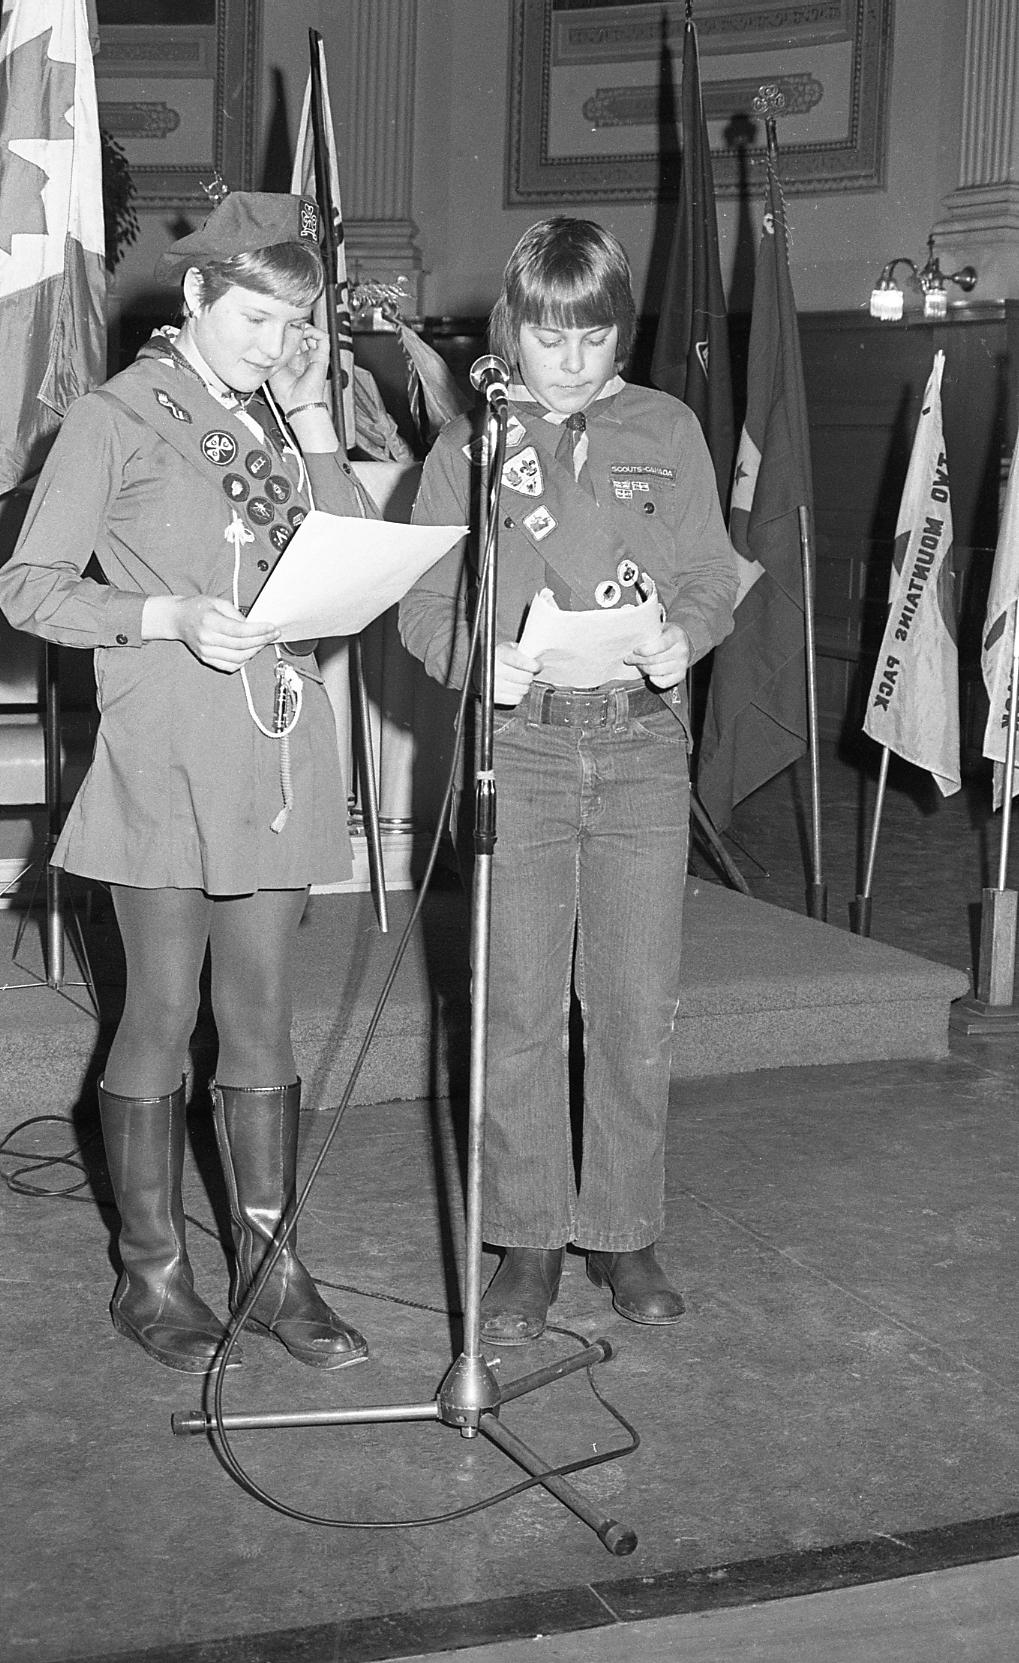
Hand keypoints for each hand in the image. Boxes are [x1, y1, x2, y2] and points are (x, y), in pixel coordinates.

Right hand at [143, 595, 280, 672]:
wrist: (177, 619)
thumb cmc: (197, 608)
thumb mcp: (218, 602)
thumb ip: (236, 614)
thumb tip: (254, 626)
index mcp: (209, 622)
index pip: (240, 631)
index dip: (259, 631)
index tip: (272, 628)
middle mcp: (207, 639)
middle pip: (241, 646)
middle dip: (261, 641)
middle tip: (272, 635)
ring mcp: (206, 652)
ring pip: (238, 658)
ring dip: (255, 651)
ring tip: (263, 642)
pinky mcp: (206, 659)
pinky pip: (230, 666)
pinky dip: (244, 661)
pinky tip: (249, 652)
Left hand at [268, 322, 330, 412]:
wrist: (298, 403)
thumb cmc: (286, 392)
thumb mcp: (274, 367)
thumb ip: (276, 353)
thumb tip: (274, 339)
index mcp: (294, 361)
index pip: (293, 340)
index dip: (287, 332)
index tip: (280, 330)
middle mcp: (305, 358)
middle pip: (303, 335)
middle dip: (296, 328)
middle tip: (288, 327)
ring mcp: (314, 357)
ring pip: (313, 334)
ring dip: (305, 328)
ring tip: (296, 330)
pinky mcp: (322, 357)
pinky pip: (323, 338)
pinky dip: (315, 331)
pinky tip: (305, 334)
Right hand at [493, 641, 539, 706]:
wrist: (476, 670)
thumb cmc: (493, 658)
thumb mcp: (506, 647)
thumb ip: (520, 650)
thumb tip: (535, 657)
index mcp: (498, 655)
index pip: (521, 662)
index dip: (534, 665)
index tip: (538, 665)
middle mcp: (494, 670)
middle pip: (524, 677)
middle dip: (530, 675)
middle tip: (529, 673)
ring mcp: (493, 685)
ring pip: (522, 689)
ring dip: (525, 685)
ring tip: (521, 680)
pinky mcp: (494, 697)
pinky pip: (516, 699)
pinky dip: (518, 694)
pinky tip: (515, 687)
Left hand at [625, 621, 690, 689]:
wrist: (683, 642)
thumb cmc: (667, 635)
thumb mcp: (660, 628)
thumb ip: (648, 634)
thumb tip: (631, 643)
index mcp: (676, 635)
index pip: (660, 645)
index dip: (644, 650)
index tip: (635, 650)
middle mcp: (681, 650)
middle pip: (654, 659)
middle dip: (638, 660)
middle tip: (629, 658)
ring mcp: (682, 664)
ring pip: (656, 671)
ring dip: (643, 668)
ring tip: (637, 663)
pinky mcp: (680, 675)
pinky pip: (664, 683)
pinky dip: (654, 680)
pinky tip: (649, 674)